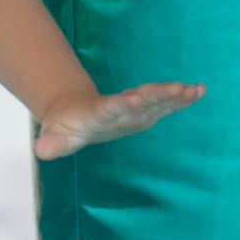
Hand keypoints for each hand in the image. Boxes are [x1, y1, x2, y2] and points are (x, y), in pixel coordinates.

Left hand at [33, 81, 204, 161]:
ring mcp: (132, 107)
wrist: (73, 108)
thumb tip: (40, 152)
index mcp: (98, 114)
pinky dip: (180, 99)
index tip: (134, 98)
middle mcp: (118, 107)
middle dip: (157, 94)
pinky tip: (199, 91)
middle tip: (177, 87)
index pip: (110, 108)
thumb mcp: (55, 138)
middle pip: (139, 99)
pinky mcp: (144, 110)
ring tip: (194, 89)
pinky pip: (164, 103)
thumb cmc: (64, 127)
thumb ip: (51, 144)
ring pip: (154, 98)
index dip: (120, 104)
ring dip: (173, 94)